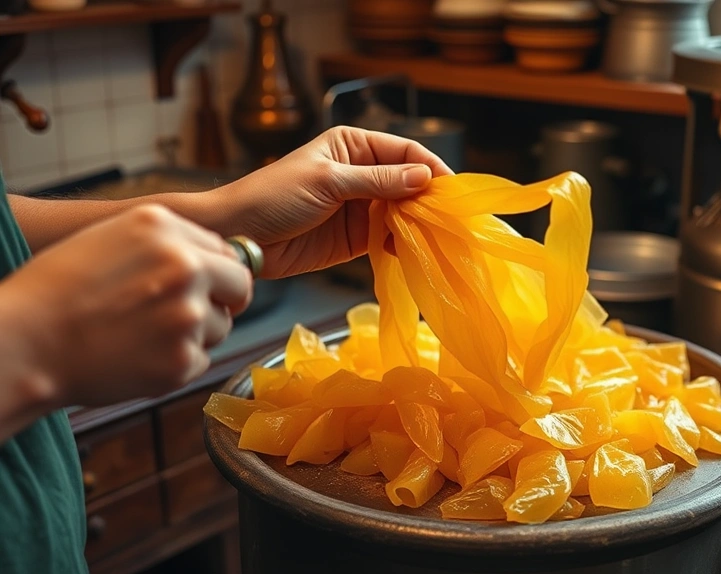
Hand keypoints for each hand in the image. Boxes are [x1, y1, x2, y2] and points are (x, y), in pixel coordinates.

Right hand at [0, 204, 251, 406]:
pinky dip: (176, 363)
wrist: (25, 343)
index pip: (225, 249)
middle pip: (240, 285)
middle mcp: (185, 266)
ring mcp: (188, 315)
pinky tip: (137, 356)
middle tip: (186, 313)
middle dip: (222, 300)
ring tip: (143, 334)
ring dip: (195, 333)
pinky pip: (200, 360)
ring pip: (221, 326)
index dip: (215, 270)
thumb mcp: (109, 239)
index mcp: (163, 228)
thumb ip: (166, 242)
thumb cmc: (57, 293)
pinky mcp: (183, 359)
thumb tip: (213, 257)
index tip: (201, 283)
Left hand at [210, 126, 453, 278]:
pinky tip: (414, 252)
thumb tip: (424, 177)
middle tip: (453, 219)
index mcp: (354, 146)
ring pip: (404, 213)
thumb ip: (377, 181)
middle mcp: (363, 174)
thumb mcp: (328, 181)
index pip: (406, 152)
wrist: (239, 235)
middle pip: (411, 184)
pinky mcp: (357, 238)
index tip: (453, 190)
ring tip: (439, 238)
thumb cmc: (273, 196)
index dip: (432, 168)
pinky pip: (390, 238)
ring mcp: (361, 207)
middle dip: (431, 200)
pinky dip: (404, 245)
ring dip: (420, 224)